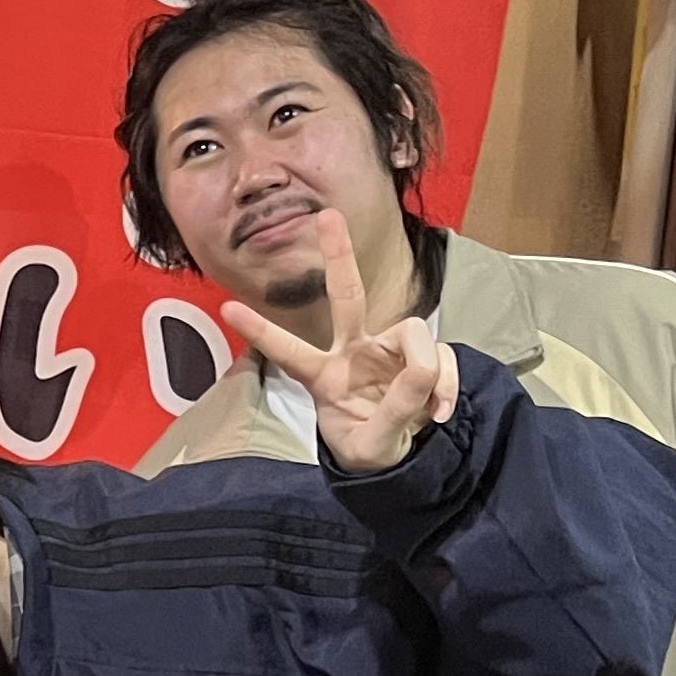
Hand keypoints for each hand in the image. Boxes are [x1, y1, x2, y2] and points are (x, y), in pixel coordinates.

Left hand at [213, 209, 450, 476]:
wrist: (400, 460)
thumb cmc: (368, 449)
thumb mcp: (372, 446)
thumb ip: (394, 411)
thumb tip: (424, 372)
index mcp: (323, 377)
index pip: (288, 352)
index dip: (261, 331)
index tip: (227, 308)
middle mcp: (352, 352)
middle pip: (347, 296)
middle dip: (339, 256)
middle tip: (327, 215)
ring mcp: (386, 350)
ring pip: (414, 333)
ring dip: (429, 370)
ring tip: (432, 410)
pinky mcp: (420, 355)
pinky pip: (442, 357)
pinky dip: (448, 384)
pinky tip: (441, 412)